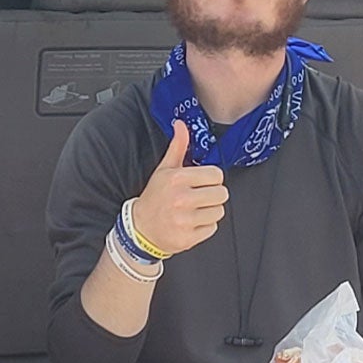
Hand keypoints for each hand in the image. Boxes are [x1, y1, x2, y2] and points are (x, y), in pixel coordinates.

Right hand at [131, 123, 228, 255]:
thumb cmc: (155, 197)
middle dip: (212, 195)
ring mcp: (184, 220)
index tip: (202, 183)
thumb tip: (180, 124)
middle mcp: (181, 199)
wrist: (140, 229)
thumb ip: (177, 146)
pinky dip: (204, 227)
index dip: (211, 179)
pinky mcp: (188, 238)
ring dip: (210, 211)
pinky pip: (212, 228)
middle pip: (221, 194)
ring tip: (194, 210)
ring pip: (219, 211)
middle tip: (198, 197)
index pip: (216, 175)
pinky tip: (191, 223)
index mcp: (177, 179)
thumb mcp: (164, 169)